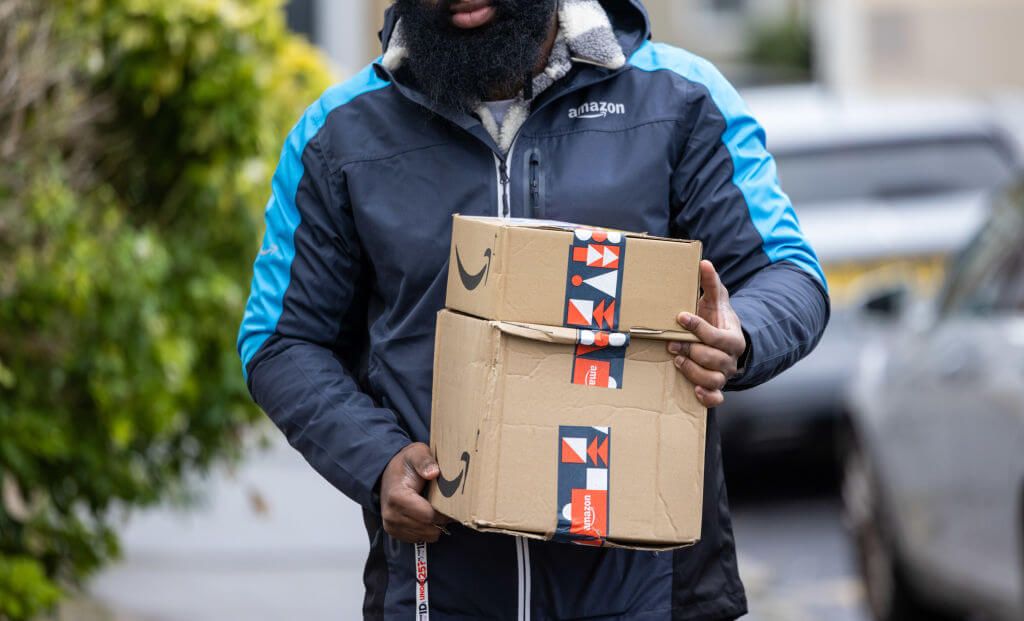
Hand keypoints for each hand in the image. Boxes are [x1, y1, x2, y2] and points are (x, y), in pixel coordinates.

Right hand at [380, 443, 449, 543]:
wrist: (388, 473)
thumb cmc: (406, 464)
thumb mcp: (417, 454)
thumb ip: (425, 461)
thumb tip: (433, 472)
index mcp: (397, 497)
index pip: (428, 516)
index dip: (444, 512)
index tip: (453, 503)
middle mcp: (391, 515)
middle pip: (428, 528)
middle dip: (441, 519)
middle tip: (447, 506)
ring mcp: (391, 525)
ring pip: (425, 536)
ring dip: (435, 525)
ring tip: (435, 508)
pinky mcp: (394, 532)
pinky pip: (419, 539)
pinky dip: (427, 529)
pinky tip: (426, 515)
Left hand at [668, 260, 746, 407]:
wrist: (724, 340)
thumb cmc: (717, 318)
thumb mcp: (716, 299)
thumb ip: (711, 282)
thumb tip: (704, 262)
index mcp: (734, 337)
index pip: (717, 336)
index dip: (698, 327)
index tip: (681, 317)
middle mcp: (731, 359)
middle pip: (714, 359)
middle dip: (692, 350)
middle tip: (673, 343)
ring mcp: (724, 375)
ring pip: (713, 379)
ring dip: (693, 371)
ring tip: (678, 360)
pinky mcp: (716, 387)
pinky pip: (716, 398)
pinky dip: (707, 397)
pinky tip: (695, 390)